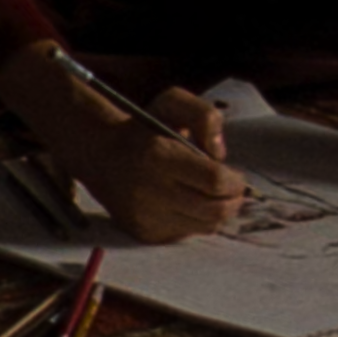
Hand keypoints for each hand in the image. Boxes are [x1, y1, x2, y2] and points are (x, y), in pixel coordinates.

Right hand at [0, 48, 248, 243]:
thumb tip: (220, 152)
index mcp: (158, 157)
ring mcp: (146, 216)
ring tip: (216, 196)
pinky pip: (186, 234)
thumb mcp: (172, 103)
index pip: (213, 181)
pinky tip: (191, 203)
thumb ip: (204, 115)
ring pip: (204, 226)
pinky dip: (197, 221)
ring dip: (219, 212)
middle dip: (233, 201)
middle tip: (235, 190)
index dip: (234, 182)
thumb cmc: (143, 128)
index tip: (237, 176)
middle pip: (213, 210)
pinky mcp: (144, 232)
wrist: (100, 155)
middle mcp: (150, 191)